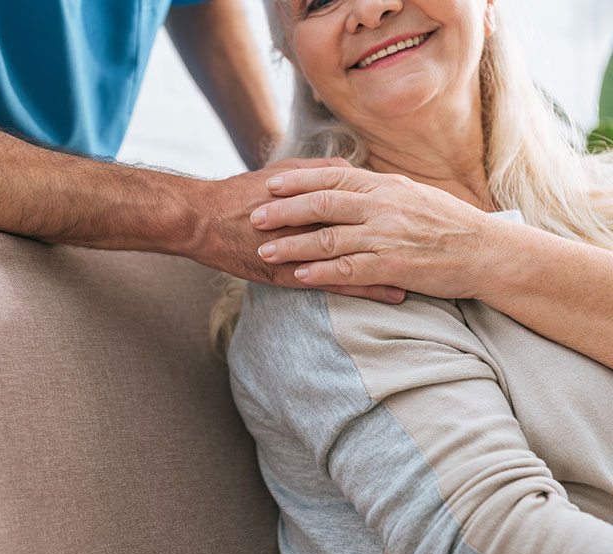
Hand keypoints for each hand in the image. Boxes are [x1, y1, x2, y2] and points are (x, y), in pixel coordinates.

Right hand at [187, 158, 407, 303]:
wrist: (201, 219)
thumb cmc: (239, 195)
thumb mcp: (280, 174)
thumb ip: (317, 171)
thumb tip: (348, 168)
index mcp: (314, 188)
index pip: (367, 193)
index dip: (399, 202)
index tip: (426, 207)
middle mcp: (314, 214)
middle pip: (373, 222)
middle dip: (408, 233)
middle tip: (441, 240)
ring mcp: (304, 243)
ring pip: (361, 254)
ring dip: (395, 263)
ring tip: (429, 272)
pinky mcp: (291, 269)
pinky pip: (336, 281)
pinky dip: (367, 287)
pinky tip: (391, 293)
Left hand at [249, 163, 505, 300]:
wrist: (487, 251)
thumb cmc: (448, 224)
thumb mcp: (411, 195)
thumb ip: (376, 190)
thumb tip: (345, 182)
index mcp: (385, 186)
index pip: (333, 176)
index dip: (298, 180)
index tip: (271, 183)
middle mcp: (382, 206)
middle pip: (322, 204)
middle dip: (283, 211)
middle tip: (254, 216)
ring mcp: (386, 236)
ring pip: (328, 238)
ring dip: (292, 245)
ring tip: (265, 251)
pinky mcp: (392, 266)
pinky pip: (348, 270)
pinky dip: (320, 273)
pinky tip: (297, 277)